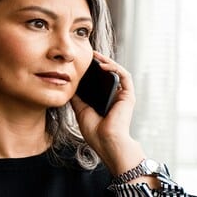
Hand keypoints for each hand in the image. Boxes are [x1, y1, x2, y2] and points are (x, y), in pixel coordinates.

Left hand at [70, 50, 144, 172]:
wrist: (106, 142)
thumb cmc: (95, 132)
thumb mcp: (81, 110)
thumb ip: (77, 97)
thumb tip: (68, 83)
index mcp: (106, 101)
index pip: (100, 81)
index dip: (92, 70)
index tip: (80, 61)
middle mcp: (116, 97)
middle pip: (108, 75)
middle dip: (99, 62)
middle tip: (88, 54)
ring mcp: (123, 96)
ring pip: (117, 72)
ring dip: (107, 61)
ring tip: (95, 56)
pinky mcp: (128, 95)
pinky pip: (124, 76)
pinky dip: (114, 67)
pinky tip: (102, 65)